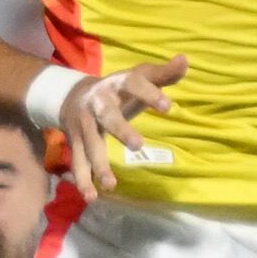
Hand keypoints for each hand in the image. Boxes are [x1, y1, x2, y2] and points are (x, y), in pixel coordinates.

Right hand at [52, 57, 184, 195]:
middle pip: (108, 116)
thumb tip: (185, 60)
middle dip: (121, 129)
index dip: (150, 94)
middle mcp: (98, 103)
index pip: (134, 84)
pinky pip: (78, 162)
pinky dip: (83, 180)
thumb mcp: (138, 78)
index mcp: (117, 84)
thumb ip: (163, 74)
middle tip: (139, 146)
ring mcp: (84, 124)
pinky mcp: (75, 142)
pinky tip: (92, 197)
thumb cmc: (118, 90)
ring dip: (98, 164)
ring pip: (90, 144)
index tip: (169, 108)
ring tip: (111, 185)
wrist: (71, 95)